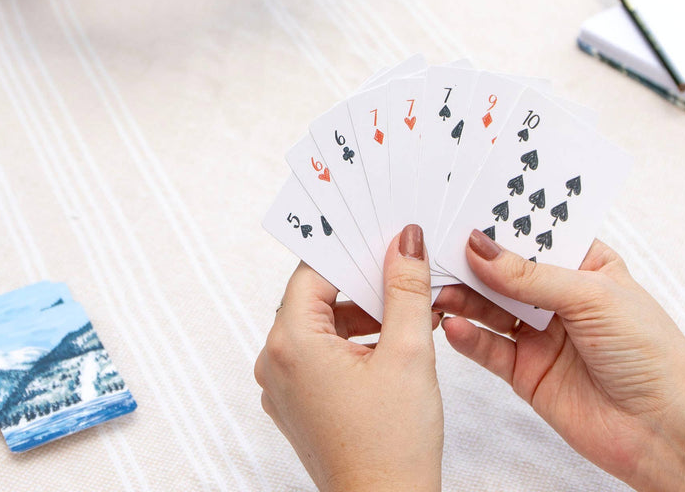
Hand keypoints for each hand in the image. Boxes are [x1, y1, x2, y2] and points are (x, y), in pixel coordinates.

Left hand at [255, 224, 442, 491]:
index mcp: (291, 343)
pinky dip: (351, 342)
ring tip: (406, 314)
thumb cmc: (393, 445)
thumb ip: (406, 289)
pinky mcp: (297, 401)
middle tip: (400, 273)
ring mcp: (282, 385)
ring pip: (321, 325)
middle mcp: (275, 361)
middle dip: (361, 284)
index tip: (379, 239)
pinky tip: (390, 343)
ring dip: (361, 315)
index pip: (313, 271)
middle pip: (316, 297)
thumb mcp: (408, 353)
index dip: (349, 251)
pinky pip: (319, 353)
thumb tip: (405, 241)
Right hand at [435, 231, 684, 491]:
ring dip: (461, 297)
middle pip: (502, 270)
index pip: (532, 236)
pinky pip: (487, 347)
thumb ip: (529, 276)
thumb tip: (478, 247)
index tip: (460, 212)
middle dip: (469, 261)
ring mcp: (538, 332)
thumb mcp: (591, 298)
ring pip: (487, 307)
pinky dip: (467, 336)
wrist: (666, 434)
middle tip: (434, 250)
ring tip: (438, 290)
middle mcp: (556, 296)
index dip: (499, 224)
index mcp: (582, 265)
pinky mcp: (524, 369)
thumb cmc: (651, 355)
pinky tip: (453, 326)